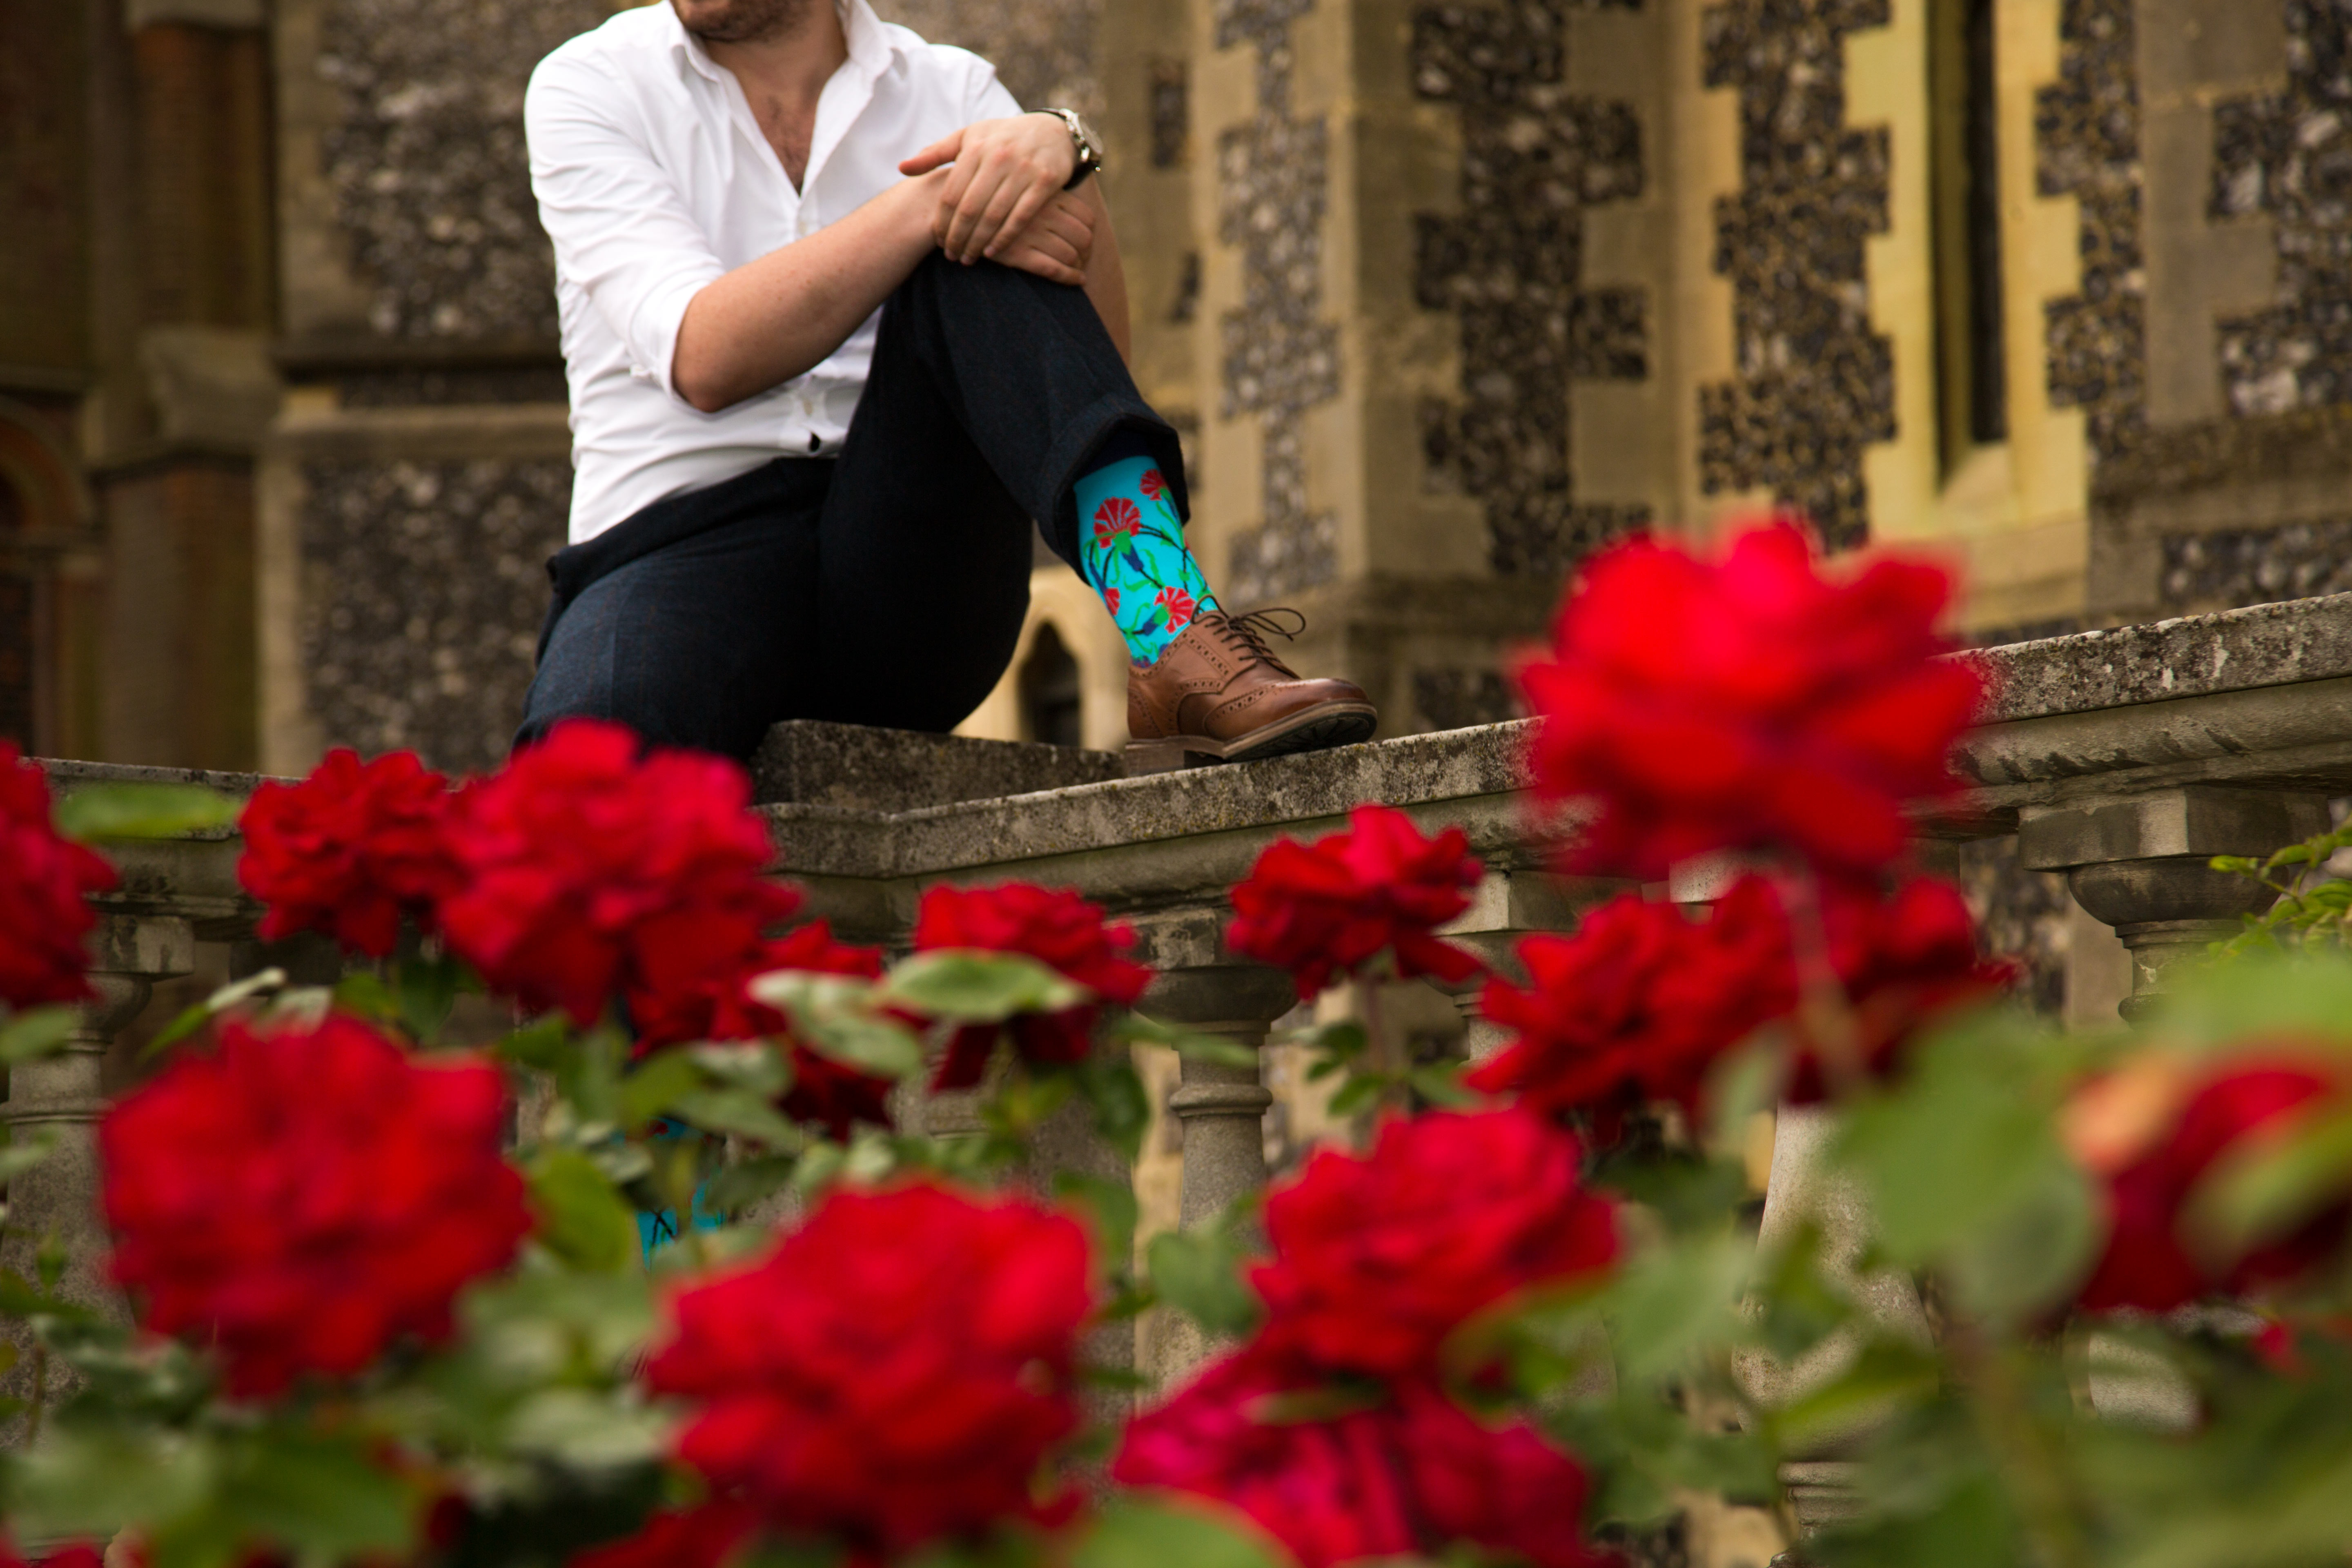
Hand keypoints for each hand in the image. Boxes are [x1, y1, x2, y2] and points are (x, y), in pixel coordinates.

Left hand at [899, 113, 1078, 263]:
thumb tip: (902, 168)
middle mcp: (998, 157)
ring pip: (993, 216)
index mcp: (975, 147)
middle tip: (951, 256)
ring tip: (968, 258)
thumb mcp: (968, 138)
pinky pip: (1020, 217)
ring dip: (978, 242)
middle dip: (957, 237)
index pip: (951, 193)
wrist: (1052, 132)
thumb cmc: (1002, 138)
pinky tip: (992, 252)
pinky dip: (1004, 238)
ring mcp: (1023, 170)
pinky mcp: (1045, 182)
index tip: (937, 241)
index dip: (942, 222)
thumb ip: (934, 153)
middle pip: (970, 209)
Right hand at [989, 190, 1095, 284]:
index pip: (1086, 216)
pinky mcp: (1017, 253)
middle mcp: (1042, 212)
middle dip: (1087, 253)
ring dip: (1078, 266)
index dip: (1090, 232)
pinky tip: (1076, 281)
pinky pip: (1054, 269)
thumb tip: (1074, 217)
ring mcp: (1030, 232)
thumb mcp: (1019, 186)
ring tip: (1077, 270)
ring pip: (1070, 254)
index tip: (1086, 242)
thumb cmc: (989, 198)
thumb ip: (1044, 196)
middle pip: (1083, 236)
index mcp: (1046, 193)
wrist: (952, 207)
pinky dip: (1070, 277)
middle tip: (1083, 260)